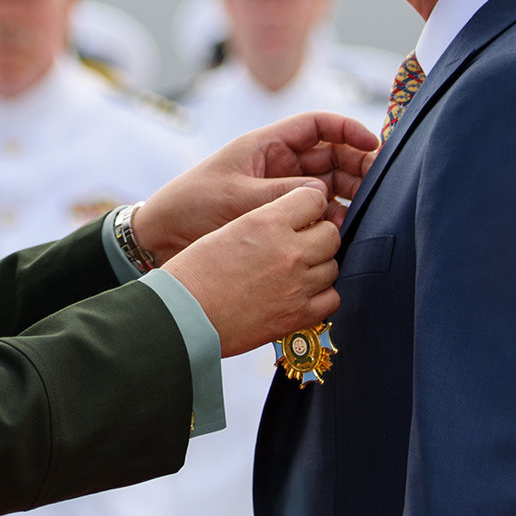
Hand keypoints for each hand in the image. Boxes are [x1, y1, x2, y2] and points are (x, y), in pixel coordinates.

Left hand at [132, 112, 379, 261]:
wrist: (163, 238)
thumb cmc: (191, 206)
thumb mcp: (235, 197)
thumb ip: (279, 194)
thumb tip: (323, 195)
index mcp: (267, 145)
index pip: (317, 126)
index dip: (347, 129)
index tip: (371, 143)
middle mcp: (280, 165)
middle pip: (332, 156)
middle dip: (357, 165)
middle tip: (378, 185)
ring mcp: (283, 191)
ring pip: (329, 186)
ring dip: (349, 194)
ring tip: (367, 210)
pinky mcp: (282, 218)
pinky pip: (317, 213)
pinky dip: (334, 219)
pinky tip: (348, 231)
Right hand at [164, 182, 340, 356]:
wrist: (181, 315)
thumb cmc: (194, 272)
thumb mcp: (229, 229)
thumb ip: (267, 223)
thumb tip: (293, 224)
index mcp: (267, 222)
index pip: (314, 199)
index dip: (310, 205)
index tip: (303, 215)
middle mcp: (289, 250)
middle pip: (331, 234)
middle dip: (319, 236)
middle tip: (301, 245)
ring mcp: (297, 285)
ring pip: (333, 266)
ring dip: (319, 266)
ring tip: (297, 272)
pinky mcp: (297, 316)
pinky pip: (332, 299)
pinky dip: (322, 296)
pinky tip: (302, 295)